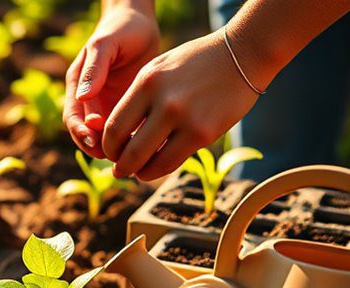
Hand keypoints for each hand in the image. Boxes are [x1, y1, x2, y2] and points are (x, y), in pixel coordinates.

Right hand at [63, 0, 159, 157]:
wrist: (142, 22)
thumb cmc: (120, 28)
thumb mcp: (104, 45)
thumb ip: (94, 70)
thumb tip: (82, 98)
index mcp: (78, 87)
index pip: (73, 119)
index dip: (80, 133)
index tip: (94, 138)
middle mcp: (90, 101)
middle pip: (87, 135)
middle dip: (97, 147)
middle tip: (115, 154)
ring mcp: (108, 106)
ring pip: (107, 137)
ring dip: (116, 148)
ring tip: (131, 152)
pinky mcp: (128, 108)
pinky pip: (127, 131)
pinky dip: (132, 140)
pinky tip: (146, 142)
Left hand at [102, 32, 261, 180]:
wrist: (242, 54)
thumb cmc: (195, 63)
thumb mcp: (157, 70)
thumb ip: (137, 100)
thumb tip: (119, 137)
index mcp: (146, 82)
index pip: (113, 127)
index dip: (107, 146)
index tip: (110, 152)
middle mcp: (163, 101)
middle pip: (128, 150)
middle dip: (120, 166)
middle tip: (119, 171)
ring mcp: (184, 119)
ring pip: (149, 162)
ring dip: (139, 173)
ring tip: (138, 172)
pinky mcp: (204, 133)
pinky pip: (172, 162)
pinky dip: (159, 169)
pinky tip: (156, 167)